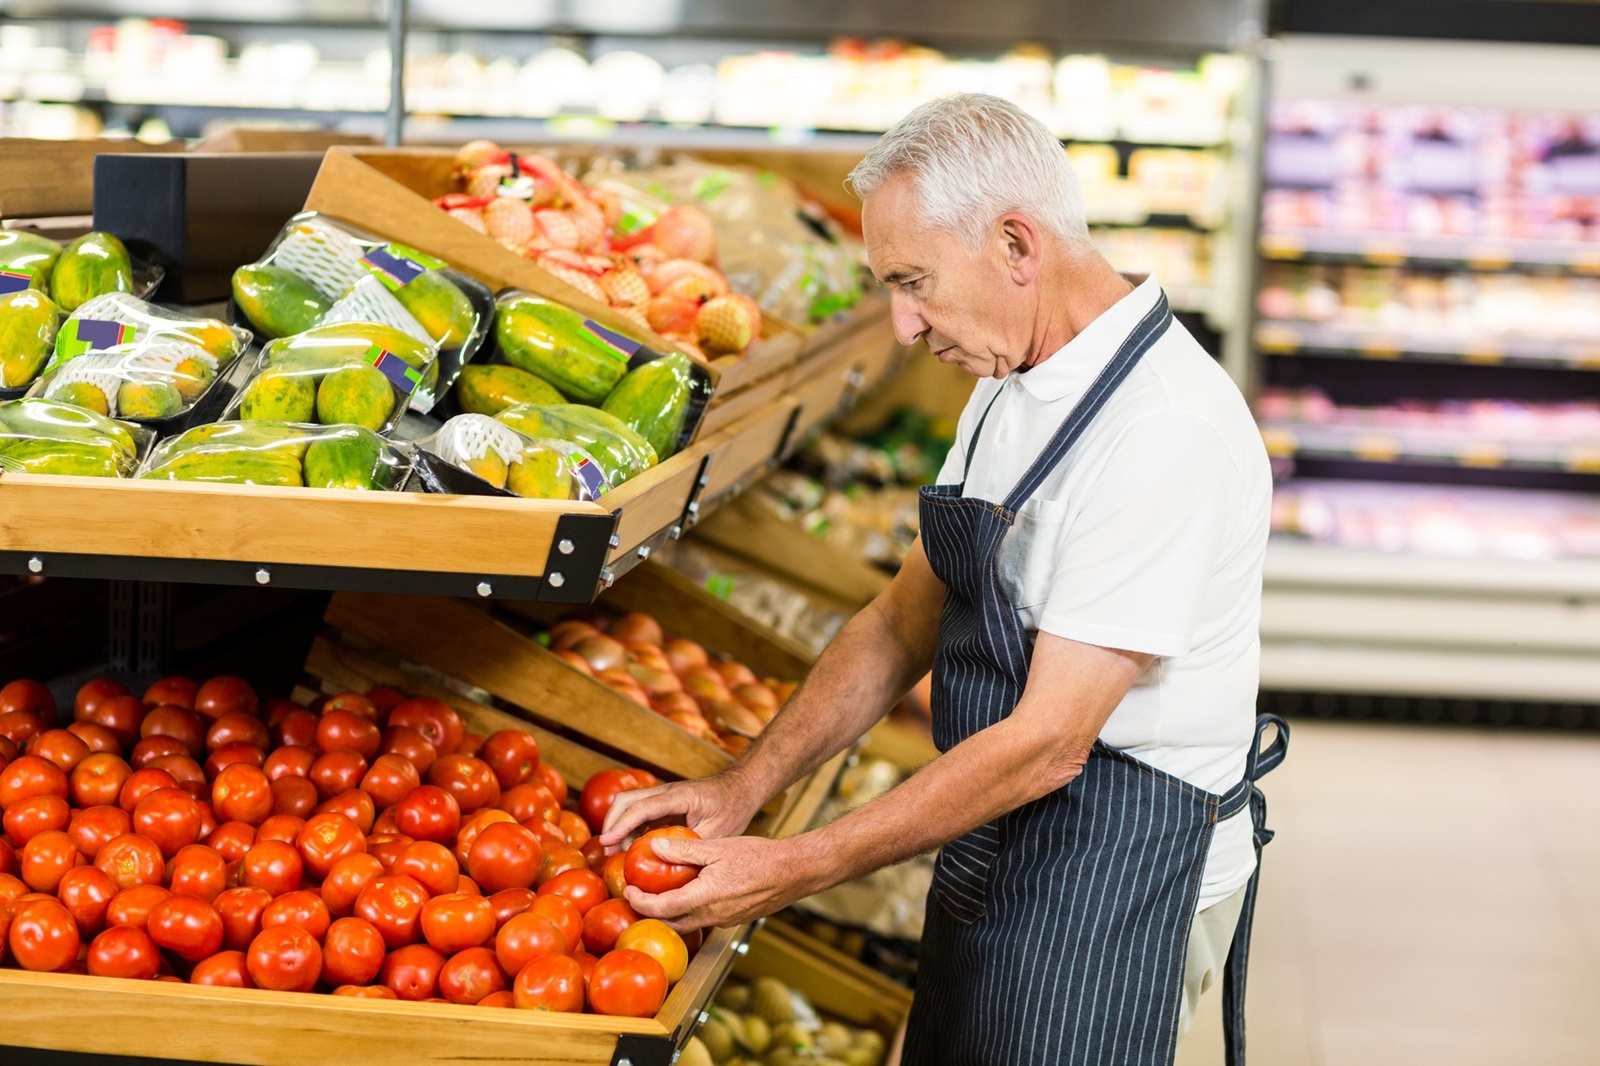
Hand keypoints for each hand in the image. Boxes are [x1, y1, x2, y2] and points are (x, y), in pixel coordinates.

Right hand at [599, 772, 759, 851]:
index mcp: (679, 796)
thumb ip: (692, 846)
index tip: (607, 841)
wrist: (740, 790)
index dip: (621, 824)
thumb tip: (668, 866)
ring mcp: (664, 795)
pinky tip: (632, 847)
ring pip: (630, 804)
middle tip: (607, 850)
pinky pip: (640, 811)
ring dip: (619, 825)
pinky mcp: (664, 803)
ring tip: (616, 853)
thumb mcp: (716, 832)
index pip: (642, 807)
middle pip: (626, 800)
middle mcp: (667, 791)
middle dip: (612, 823)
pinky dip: (630, 827)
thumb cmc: (731, 809)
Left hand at [622, 834, 816, 933]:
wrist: (794, 872)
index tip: (628, 890)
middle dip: (649, 912)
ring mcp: (724, 921)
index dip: (640, 902)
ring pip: (687, 923)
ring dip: (669, 913)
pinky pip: (703, 919)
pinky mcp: (733, 919)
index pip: (661, 909)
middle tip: (636, 895)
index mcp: (704, 897)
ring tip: (657, 894)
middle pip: (670, 923)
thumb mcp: (718, 847)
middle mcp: (712, 916)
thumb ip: (684, 849)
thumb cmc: (759, 856)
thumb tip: (655, 845)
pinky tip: (688, 892)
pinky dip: (688, 910)